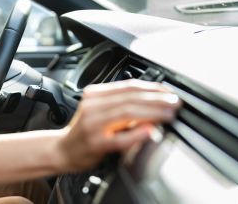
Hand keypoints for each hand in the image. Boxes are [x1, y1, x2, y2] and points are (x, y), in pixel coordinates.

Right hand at [57, 79, 180, 171]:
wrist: (62, 150)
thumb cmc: (84, 132)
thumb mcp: (99, 111)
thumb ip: (120, 105)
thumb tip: (152, 102)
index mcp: (94, 95)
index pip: (128, 87)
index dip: (152, 88)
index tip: (169, 92)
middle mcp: (92, 106)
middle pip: (130, 98)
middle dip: (157, 99)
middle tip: (175, 102)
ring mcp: (93, 124)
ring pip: (127, 113)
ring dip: (152, 113)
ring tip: (169, 114)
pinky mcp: (95, 143)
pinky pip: (120, 138)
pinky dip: (137, 133)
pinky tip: (150, 131)